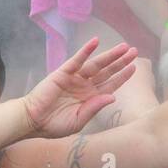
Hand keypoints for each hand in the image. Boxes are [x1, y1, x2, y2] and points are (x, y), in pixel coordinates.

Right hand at [22, 37, 137, 137]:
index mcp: (91, 98)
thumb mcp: (79, 121)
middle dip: (121, 61)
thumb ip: (95, 108)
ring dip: (109, 55)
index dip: (123, 76)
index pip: (111, 84)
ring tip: (123, 47)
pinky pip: (76, 60)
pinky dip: (85, 50)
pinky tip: (95, 42)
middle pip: (107, 71)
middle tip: (134, 51)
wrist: (33, 121)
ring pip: (96, 64)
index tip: (134, 67)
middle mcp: (85, 85)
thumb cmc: (54, 125)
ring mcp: (75, 78)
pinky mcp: (63, 72)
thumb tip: (113, 97)